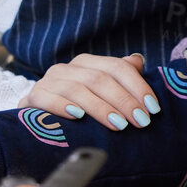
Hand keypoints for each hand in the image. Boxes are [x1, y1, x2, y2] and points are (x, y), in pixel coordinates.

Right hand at [18, 53, 160, 129]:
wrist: (35, 116)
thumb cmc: (74, 106)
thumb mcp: (98, 91)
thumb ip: (118, 76)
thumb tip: (138, 62)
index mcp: (87, 63)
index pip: (116, 67)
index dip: (137, 86)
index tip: (153, 108)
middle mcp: (68, 68)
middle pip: (100, 79)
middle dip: (124, 100)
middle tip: (141, 121)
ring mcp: (49, 81)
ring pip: (78, 89)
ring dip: (101, 108)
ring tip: (119, 125)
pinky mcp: (33, 97)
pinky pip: (48, 98)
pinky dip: (64, 106)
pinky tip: (79, 117)